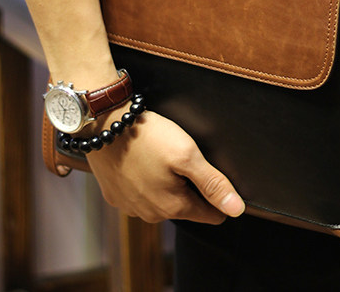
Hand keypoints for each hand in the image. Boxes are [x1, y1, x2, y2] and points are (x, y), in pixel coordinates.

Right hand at [86, 109, 245, 224]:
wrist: (103, 124)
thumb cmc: (147, 137)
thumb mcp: (187, 155)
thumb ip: (213, 183)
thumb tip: (236, 208)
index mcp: (173, 207)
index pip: (211, 214)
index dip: (218, 195)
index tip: (213, 174)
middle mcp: (151, 214)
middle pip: (186, 206)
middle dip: (190, 186)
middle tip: (184, 157)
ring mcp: (130, 207)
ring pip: (162, 200)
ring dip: (167, 183)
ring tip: (162, 156)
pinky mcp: (115, 195)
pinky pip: (140, 193)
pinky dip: (145, 179)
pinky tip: (144, 160)